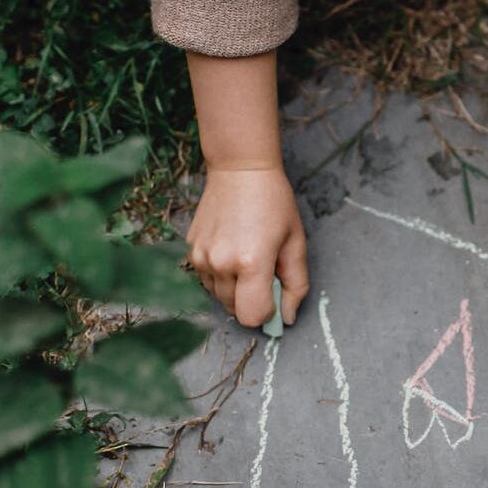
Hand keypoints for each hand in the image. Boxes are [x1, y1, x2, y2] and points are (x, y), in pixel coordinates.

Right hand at [185, 166, 308, 327]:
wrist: (240, 169)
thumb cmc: (274, 203)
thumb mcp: (295, 243)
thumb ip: (296, 285)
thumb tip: (288, 318)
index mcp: (251, 262)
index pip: (252, 317)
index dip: (268, 312)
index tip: (275, 293)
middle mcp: (221, 264)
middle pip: (235, 310)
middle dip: (252, 300)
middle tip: (264, 271)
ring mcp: (201, 257)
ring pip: (219, 297)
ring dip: (235, 289)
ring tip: (248, 257)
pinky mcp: (191, 249)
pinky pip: (207, 279)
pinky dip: (221, 275)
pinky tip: (232, 249)